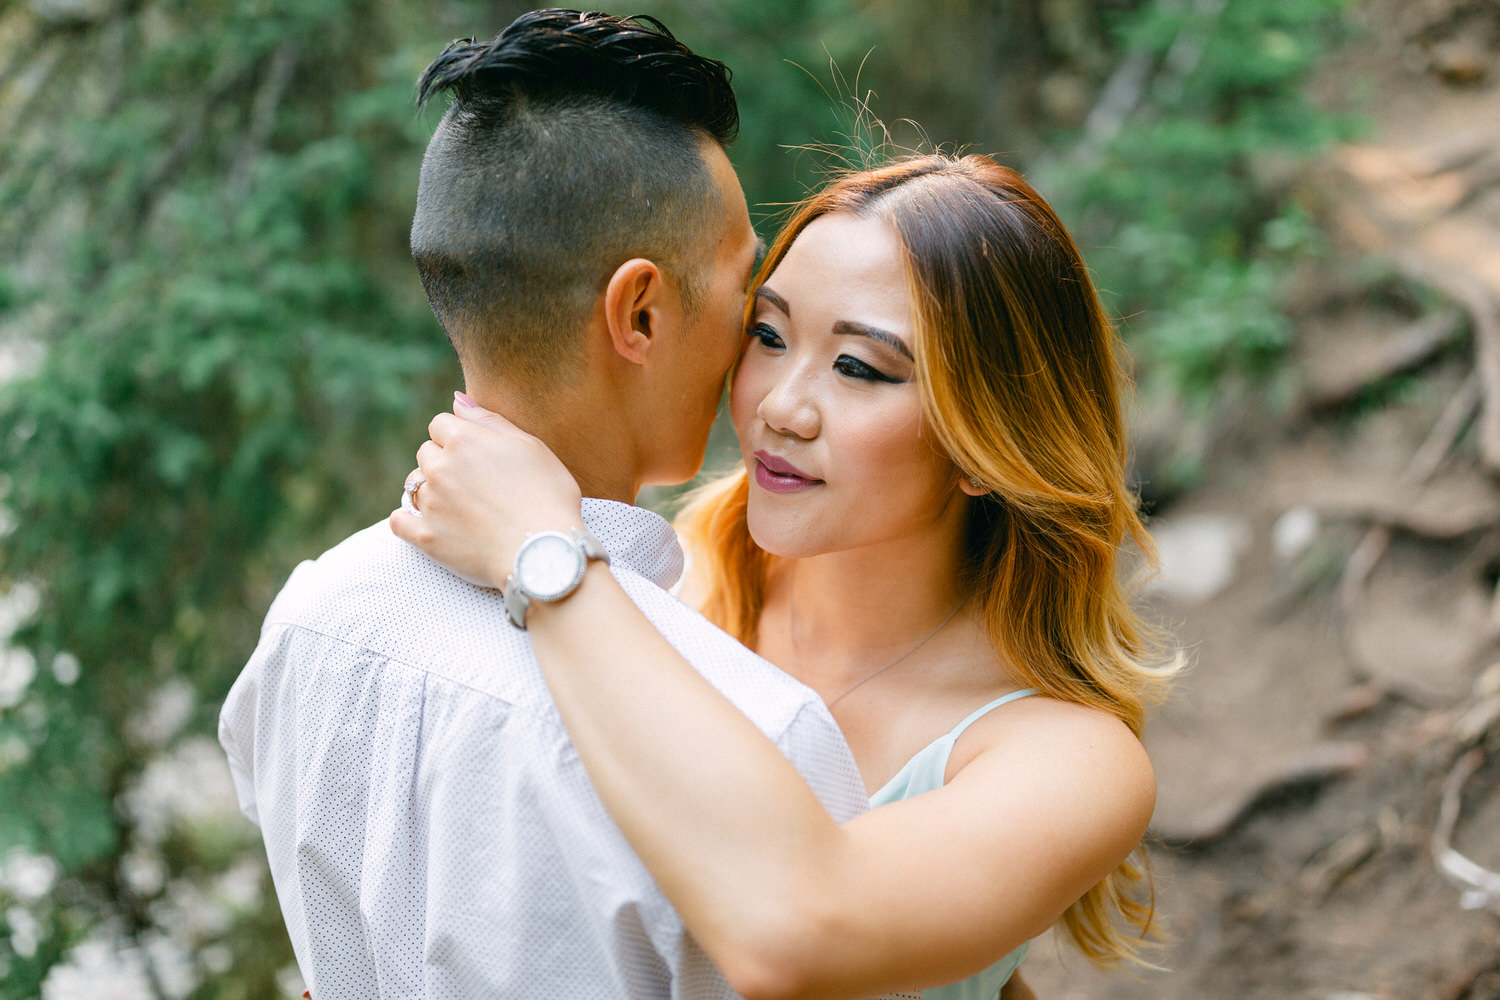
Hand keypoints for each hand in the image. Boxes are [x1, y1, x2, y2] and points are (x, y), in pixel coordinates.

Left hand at [389, 393, 582, 587]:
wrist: (545, 553)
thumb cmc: (548, 497)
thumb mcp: (530, 447)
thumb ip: (489, 420)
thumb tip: (457, 400)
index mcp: (465, 440)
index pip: (441, 423)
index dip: (459, 437)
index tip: (478, 455)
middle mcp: (440, 467)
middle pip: (426, 452)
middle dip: (444, 462)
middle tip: (474, 483)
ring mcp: (430, 503)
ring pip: (413, 484)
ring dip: (430, 489)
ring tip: (460, 507)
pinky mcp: (426, 537)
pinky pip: (399, 520)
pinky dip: (407, 520)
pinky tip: (427, 523)